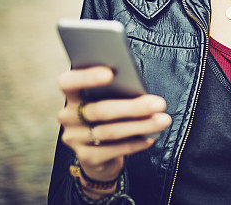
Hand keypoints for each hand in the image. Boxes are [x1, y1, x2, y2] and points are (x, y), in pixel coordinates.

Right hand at [56, 66, 170, 194]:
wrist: (100, 154)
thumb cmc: (111, 114)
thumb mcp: (111, 99)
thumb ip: (117, 90)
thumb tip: (139, 89)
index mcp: (72, 95)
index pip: (69, 82)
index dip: (87, 77)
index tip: (111, 73)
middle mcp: (68, 116)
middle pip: (99, 110)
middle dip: (133, 107)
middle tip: (160, 104)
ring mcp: (74, 138)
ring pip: (109, 131)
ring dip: (140, 125)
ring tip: (163, 120)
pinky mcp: (86, 157)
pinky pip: (113, 150)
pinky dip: (135, 143)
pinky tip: (151, 138)